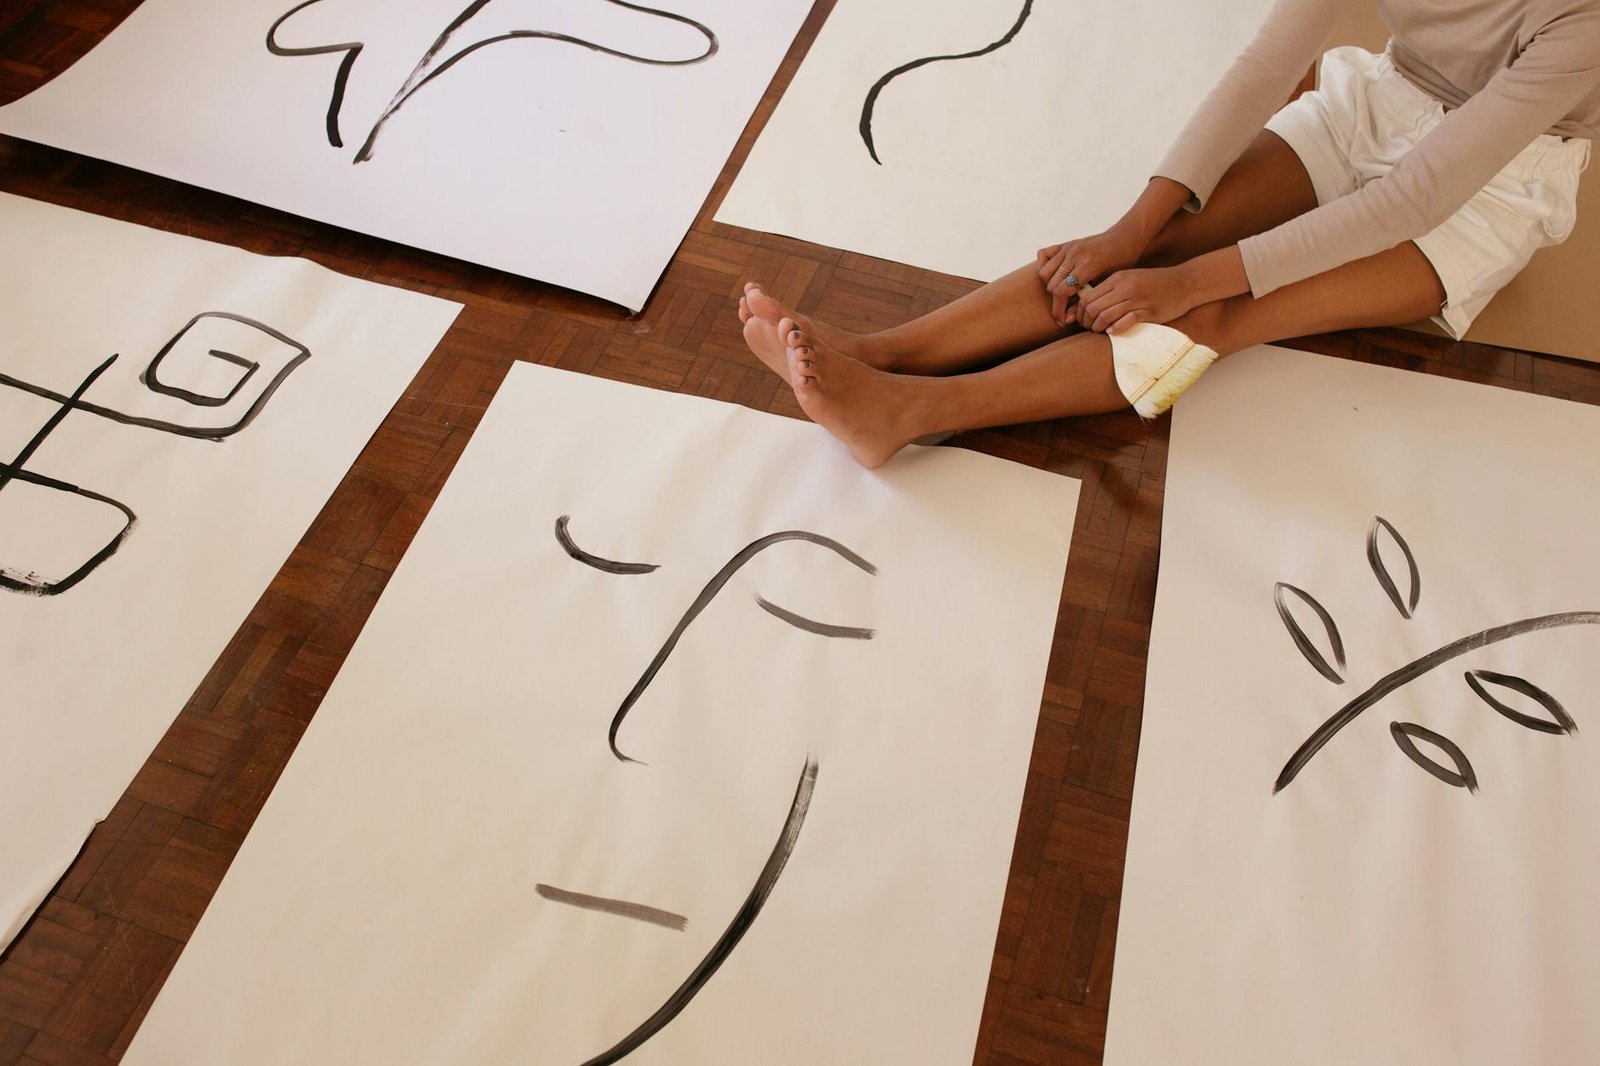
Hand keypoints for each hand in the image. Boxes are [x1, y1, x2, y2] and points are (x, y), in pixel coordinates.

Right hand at [1036, 226, 1145, 327]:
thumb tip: (1066, 320)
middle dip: (1056, 301)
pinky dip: (1044, 266)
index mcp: (1087, 265)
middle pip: (1051, 285)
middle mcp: (1074, 254)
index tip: (1060, 321)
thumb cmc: (1120, 264)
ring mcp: (1068, 248)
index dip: (1058, 310)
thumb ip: (1084, 302)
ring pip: (1044, 273)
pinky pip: (1043, 255)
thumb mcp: (1105, 286)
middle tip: (1065, 309)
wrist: (1125, 239)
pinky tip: (1055, 276)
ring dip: (1050, 285)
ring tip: (1062, 293)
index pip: (1061, 292)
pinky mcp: (1065, 244)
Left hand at [1074, 265, 1200, 333]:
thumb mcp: (1129, 279)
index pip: (1087, 297)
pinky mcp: (1149, 312)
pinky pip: (1125, 322)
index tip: (1081, 320)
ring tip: (1100, 331)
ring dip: (1098, 328)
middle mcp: (1125, 287)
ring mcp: (1137, 300)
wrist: (1185, 282)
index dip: (1079, 312)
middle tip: (1089, 328)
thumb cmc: (1154, 283)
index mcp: (1117, 279)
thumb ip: (1110, 289)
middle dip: (1086, 322)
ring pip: (1105, 316)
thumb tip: (1086, 305)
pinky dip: (1115, 329)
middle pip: (1093, 308)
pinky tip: (1113, 332)